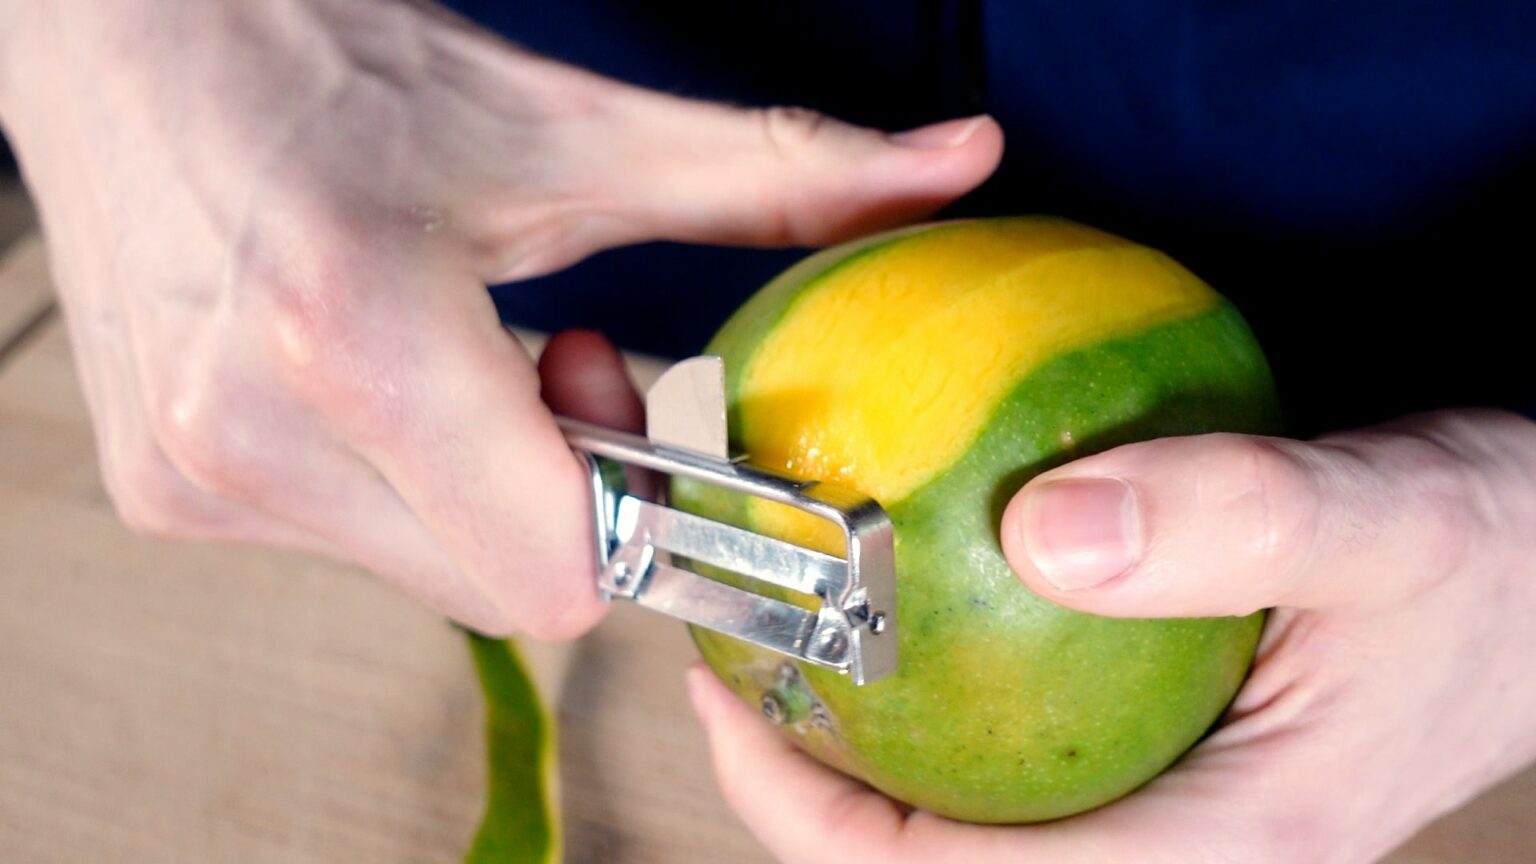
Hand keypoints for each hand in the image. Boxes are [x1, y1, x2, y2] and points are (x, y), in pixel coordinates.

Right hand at [0, 0, 1000, 635]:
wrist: (135, 39)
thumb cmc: (345, 64)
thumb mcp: (570, 127)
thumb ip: (775, 171)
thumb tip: (958, 162)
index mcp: (358, 333)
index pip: (560, 569)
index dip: (636, 512)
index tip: (628, 396)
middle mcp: (253, 431)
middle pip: (508, 592)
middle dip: (564, 500)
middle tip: (544, 360)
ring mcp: (195, 475)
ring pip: (431, 581)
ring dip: (479, 494)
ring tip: (447, 355)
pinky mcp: (161, 494)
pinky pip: (351, 550)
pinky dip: (398, 486)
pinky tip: (371, 380)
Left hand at [688, 409, 1535, 861]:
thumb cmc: (1495, 554)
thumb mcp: (1391, 518)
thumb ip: (1236, 519)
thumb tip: (1034, 534)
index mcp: (1223, 851)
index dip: (814, 818)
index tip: (725, 699)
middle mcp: (1178, 851)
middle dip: (806, 787)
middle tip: (726, 658)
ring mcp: (1164, 807)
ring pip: (967, 812)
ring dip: (855, 739)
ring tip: (778, 628)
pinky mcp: (1159, 754)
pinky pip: (1013, 747)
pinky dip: (933, 684)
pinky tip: (898, 595)